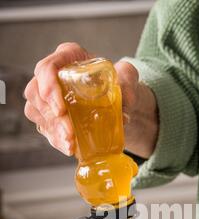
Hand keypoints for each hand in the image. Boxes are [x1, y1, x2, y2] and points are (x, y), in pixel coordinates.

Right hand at [24, 43, 157, 157]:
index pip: (48, 67)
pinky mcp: (49, 116)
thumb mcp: (128, 76)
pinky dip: (57, 140)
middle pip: (36, 92)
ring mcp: (48, 96)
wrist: (119, 100)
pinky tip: (70, 148)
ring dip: (53, 131)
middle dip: (51, 116)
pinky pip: (45, 128)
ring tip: (71, 144)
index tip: (61, 109)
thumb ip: (128, 84)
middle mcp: (53, 75)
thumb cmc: (120, 82)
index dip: (48, 87)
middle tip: (70, 133)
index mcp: (69, 57)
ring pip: (36, 112)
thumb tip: (123, 113)